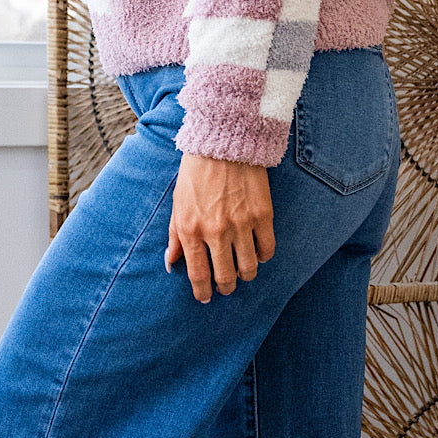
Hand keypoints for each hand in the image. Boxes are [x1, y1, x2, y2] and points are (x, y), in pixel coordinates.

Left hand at [165, 153, 275, 302]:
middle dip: (225, 287)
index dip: (203, 291)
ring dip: (245, 275)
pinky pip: (267, 249)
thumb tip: (171, 263)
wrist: (223, 141)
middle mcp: (216, 231)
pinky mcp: (262, 214)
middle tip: (226, 286)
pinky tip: (257, 252)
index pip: (198, 274)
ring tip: (242, 271)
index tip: (206, 296)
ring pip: (248, 268)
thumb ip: (174, 235)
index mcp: (191, 229)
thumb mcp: (177, 202)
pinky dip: (263, 256)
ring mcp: (241, 224)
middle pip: (226, 277)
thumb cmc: (196, 171)